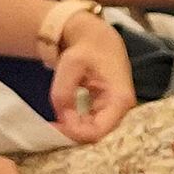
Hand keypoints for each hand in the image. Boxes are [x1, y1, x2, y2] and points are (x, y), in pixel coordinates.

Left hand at [47, 9, 133, 142]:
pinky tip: (64, 120)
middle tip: (51, 127)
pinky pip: (93, 125)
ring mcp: (116, 111)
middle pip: (97, 135)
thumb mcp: (70, 65)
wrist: (96, 38)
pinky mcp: (108, 110)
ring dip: (74, 131)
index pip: (98, 131)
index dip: (75, 133)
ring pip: (94, 132)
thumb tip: (63, 121)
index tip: (54, 126)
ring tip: (55, 125)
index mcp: (119, 99)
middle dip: (73, 134)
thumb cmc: (86, 49)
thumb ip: (64, 92)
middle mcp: (122, 109)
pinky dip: (77, 125)